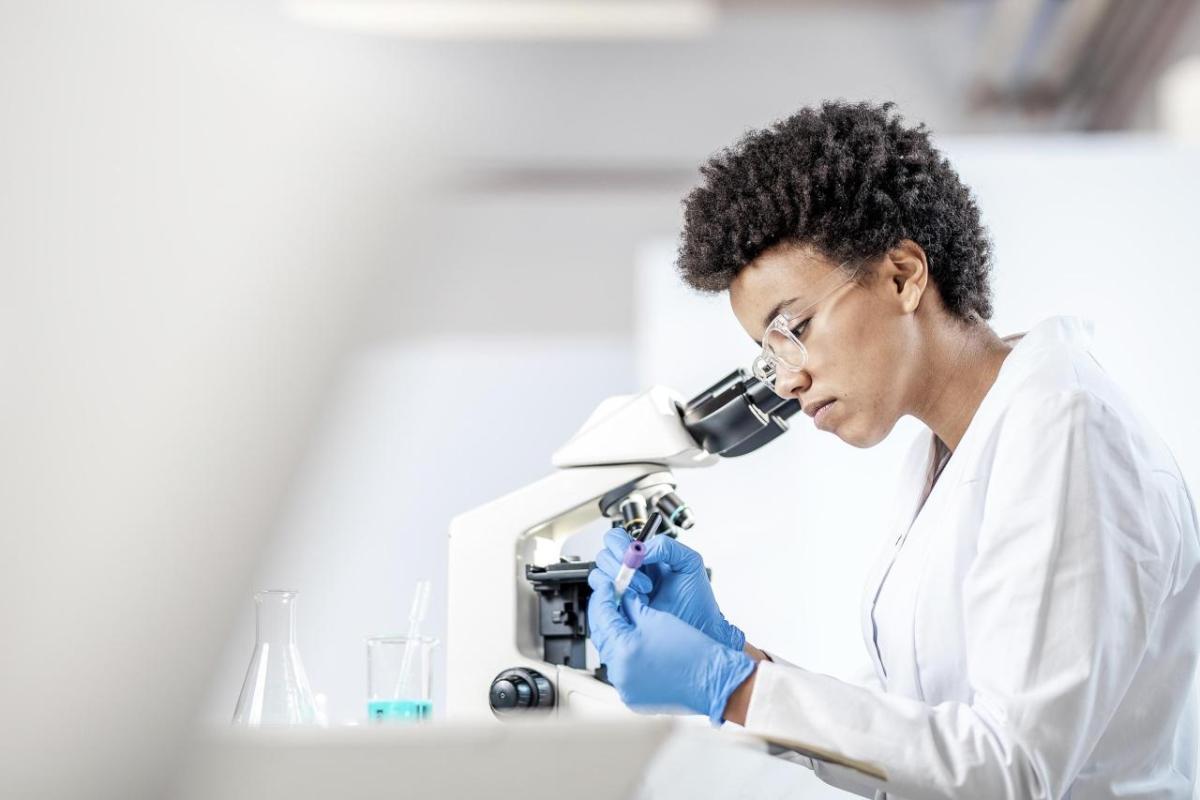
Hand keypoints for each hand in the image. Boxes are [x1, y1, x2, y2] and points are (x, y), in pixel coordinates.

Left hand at [587, 568, 754, 724]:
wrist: (712, 681)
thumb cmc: (693, 653)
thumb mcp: (657, 618)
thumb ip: (631, 607)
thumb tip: (620, 598)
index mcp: (624, 649)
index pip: (602, 615)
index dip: (604, 597)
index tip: (609, 587)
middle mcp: (620, 672)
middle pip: (601, 635)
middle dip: (606, 616)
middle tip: (615, 602)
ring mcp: (625, 687)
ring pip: (610, 654)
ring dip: (615, 637)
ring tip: (627, 623)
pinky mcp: (633, 697)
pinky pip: (620, 671)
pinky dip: (624, 656)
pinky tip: (634, 645)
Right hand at [593, 528, 744, 650]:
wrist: (699, 628)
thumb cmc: (697, 598)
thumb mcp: (688, 562)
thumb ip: (666, 546)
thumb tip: (640, 549)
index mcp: (644, 555)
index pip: (616, 538)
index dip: (617, 544)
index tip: (629, 555)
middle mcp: (630, 571)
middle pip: (603, 556)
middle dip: (619, 566)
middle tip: (642, 580)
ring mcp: (623, 590)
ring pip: (598, 577)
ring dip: (619, 583)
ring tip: (644, 593)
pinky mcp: (619, 609)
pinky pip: (602, 599)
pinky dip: (613, 598)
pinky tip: (633, 604)